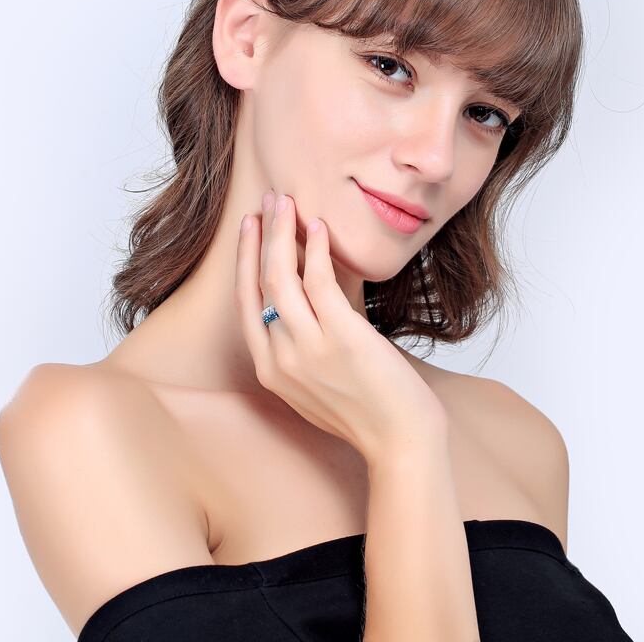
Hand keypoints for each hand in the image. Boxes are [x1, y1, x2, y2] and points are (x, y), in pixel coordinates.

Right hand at [234, 189, 448, 465]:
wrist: (400, 442)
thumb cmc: (365, 411)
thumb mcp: (316, 383)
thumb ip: (301, 346)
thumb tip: (308, 295)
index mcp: (269, 371)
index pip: (245, 303)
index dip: (244, 261)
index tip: (248, 228)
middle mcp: (280, 358)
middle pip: (259, 282)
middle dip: (260, 235)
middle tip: (268, 200)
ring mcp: (308, 348)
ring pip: (282, 276)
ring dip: (282, 231)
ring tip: (288, 202)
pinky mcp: (341, 336)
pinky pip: (319, 280)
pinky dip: (316, 248)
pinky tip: (319, 226)